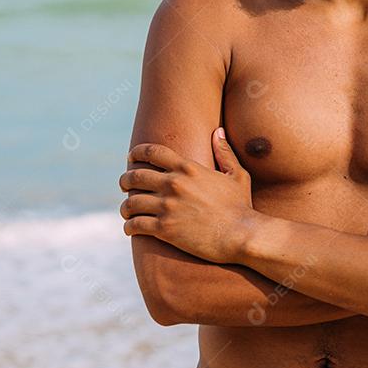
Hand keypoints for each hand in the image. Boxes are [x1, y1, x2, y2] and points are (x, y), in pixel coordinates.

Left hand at [119, 127, 255, 263]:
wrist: (242, 235)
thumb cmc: (242, 206)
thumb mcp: (237, 175)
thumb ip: (225, 152)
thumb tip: (218, 132)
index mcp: (187, 168)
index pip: (152, 152)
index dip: (137, 153)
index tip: (131, 157)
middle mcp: (173, 184)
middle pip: (135, 175)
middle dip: (125, 180)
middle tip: (125, 185)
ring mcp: (167, 206)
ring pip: (131, 202)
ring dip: (125, 206)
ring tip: (127, 211)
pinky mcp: (164, 229)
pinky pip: (135, 225)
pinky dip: (129, 226)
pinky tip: (131, 228)